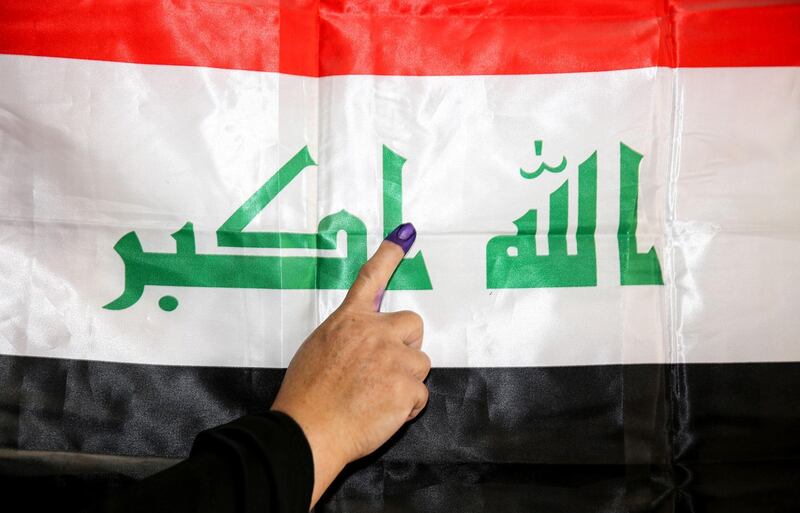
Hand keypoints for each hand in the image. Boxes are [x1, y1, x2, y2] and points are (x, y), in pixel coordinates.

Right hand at [271, 223, 430, 507]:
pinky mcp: (407, 387)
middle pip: (413, 325)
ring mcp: (394, 359)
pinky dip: (405, 408)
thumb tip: (362, 341)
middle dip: (406, 345)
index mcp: (349, 321)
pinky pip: (419, 395)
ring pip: (419, 364)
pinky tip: (381, 414)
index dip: (389, 254)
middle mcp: (375, 333)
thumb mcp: (318, 350)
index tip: (405, 235)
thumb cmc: (305, 398)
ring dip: (405, 380)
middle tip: (385, 368)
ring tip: (376, 398)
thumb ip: (346, 337)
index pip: (371, 279)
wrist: (307, 433)